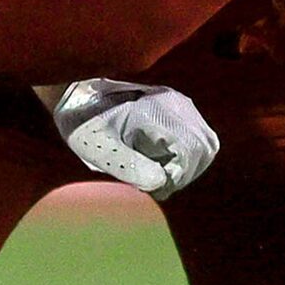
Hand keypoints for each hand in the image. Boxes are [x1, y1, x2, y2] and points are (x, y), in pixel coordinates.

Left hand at [52, 78, 217, 199]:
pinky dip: (186, 157)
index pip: (189, 150)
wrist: (78, 96)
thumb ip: (130, 166)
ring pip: (206, 144)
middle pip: (204, 148)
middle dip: (184, 174)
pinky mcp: (179, 109)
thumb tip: (161, 183)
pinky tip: (162, 164)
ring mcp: (180, 104)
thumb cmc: (85, 125)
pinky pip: (198, 138)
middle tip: (156, 185)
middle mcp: (175, 104)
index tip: (154, 188)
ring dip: (187, 166)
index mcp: (156, 111)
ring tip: (158, 175)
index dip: (177, 176)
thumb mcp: (100, 150)